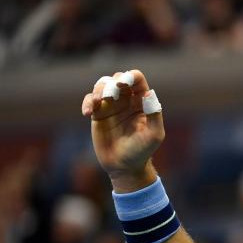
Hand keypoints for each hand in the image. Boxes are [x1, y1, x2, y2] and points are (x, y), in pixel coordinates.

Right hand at [81, 69, 164, 190]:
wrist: (124, 166)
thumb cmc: (142, 150)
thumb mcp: (154, 135)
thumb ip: (154, 114)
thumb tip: (150, 93)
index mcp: (142, 102)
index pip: (137, 80)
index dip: (130, 76)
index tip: (123, 83)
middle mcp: (127, 100)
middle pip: (117, 78)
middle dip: (112, 83)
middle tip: (109, 96)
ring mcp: (111, 106)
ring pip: (102, 85)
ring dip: (99, 90)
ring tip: (99, 103)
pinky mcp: (98, 114)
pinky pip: (90, 100)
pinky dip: (87, 102)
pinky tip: (87, 113)